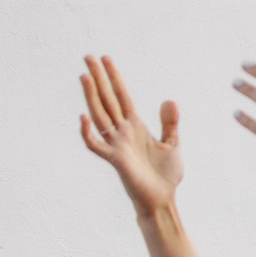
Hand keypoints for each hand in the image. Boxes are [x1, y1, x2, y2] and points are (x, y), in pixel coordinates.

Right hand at [79, 56, 183, 213]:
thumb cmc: (166, 175)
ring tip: (85, 76)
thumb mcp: (172, 144)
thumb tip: (168, 100)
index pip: (122, 96)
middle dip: (98, 79)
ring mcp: (117, 144)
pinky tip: (83, 117)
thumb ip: (169, 123)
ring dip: (91, 96)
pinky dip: (87, 133)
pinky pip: (96, 145)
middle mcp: (123, 131)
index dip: (114, 78)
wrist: (163, 198)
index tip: (106, 59)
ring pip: (100, 115)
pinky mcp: (115, 160)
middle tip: (88, 57)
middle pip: (107, 100)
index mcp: (135, 125)